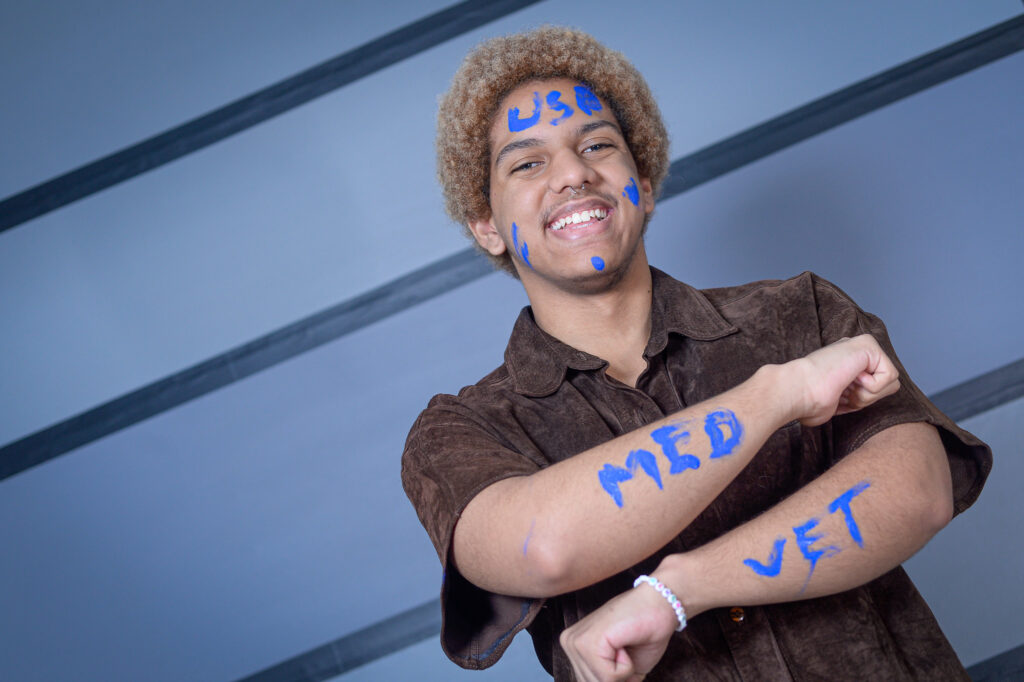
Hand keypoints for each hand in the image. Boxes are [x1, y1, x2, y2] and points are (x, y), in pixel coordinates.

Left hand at [559, 584, 677, 680]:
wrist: (660, 605)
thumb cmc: (644, 634)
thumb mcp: (621, 670)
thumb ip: (608, 681)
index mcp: (573, 648)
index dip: (616, 679)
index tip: (623, 655)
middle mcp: (569, 643)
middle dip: (618, 678)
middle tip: (626, 650)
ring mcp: (576, 642)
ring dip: (623, 672)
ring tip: (624, 645)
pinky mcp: (589, 642)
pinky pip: (609, 677)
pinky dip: (626, 667)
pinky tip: (624, 643)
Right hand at [786, 334, 900, 426]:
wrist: (797, 391)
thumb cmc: (807, 401)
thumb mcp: (837, 402)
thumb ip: (854, 395)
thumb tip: (866, 394)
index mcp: (844, 362)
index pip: (872, 387)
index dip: (858, 400)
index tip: (837, 398)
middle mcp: (853, 351)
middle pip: (885, 385)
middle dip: (868, 398)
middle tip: (844, 395)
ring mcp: (860, 345)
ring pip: (891, 381)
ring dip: (869, 394)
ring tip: (847, 389)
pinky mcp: (868, 344)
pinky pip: (890, 375)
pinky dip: (872, 387)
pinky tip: (852, 379)